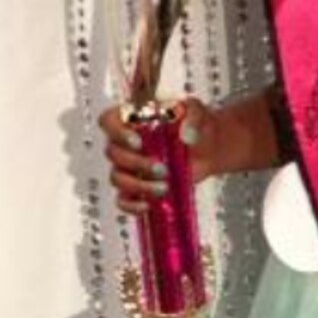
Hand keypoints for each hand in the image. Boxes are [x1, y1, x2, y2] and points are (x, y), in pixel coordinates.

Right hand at [98, 96, 219, 214]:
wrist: (210, 148)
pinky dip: (131, 205)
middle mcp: (125, 142)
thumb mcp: (198, 111)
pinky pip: (123, 200)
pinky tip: (148, 205)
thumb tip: (187, 135)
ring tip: (163, 188)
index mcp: (132, 118)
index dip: (117, 132)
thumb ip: (193, 116)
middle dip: (136, 163)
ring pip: (117, 178)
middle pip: (112, 153)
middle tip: (162, 169)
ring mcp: (130, 167)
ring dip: (138, 185)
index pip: (108, 121)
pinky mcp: (139, 187)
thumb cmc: (196, 125)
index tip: (137, 142)